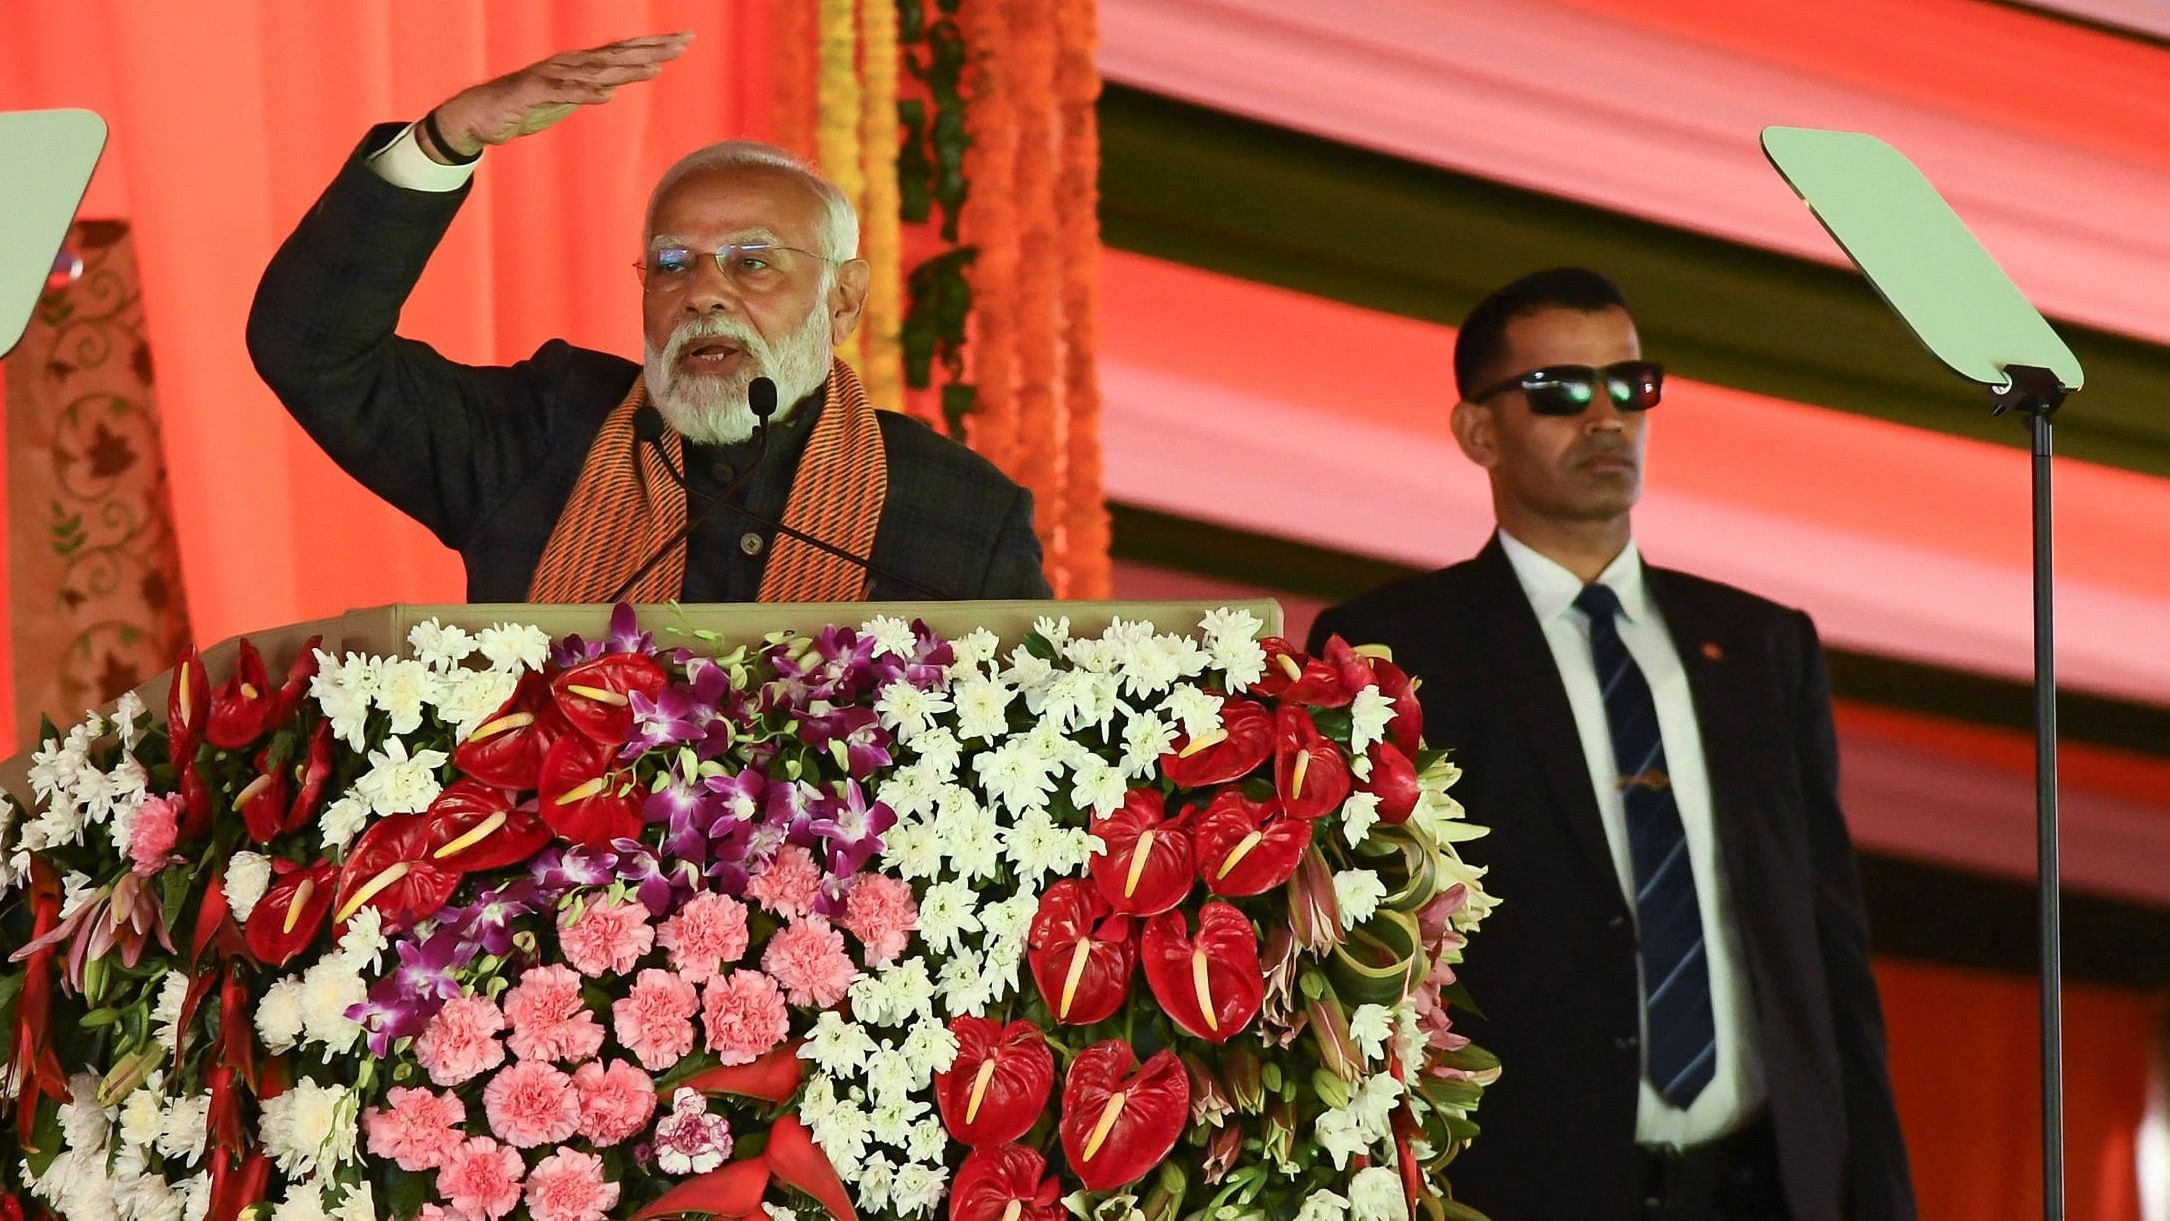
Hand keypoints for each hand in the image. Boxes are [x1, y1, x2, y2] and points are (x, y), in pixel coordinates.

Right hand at [419, 32, 693, 162]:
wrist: (478, 112)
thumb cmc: (524, 104)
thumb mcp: (566, 96)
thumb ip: (589, 88)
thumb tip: (614, 86)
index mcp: (580, 64)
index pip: (624, 51)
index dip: (654, 45)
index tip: (685, 40)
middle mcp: (570, 64)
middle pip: (618, 55)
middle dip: (652, 49)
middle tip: (684, 44)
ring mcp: (553, 76)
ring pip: (596, 72)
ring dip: (626, 70)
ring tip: (656, 68)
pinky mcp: (535, 94)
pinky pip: (564, 94)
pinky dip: (586, 94)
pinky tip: (607, 96)